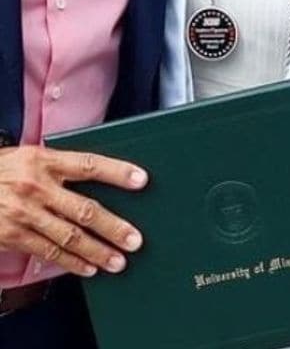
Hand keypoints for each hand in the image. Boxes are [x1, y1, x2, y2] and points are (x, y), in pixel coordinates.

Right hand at [0, 145, 146, 276]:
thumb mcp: (31, 156)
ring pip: (68, 237)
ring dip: (97, 251)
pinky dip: (71, 262)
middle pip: (83, 209)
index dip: (117, 172)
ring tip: (118, 261)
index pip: (89, 165)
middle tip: (135, 239)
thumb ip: (62, 166)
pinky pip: (47, 251)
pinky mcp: (12, 235)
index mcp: (45, 160)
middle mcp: (36, 187)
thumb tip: (103, 176)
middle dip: (113, 227)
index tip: (141, 180)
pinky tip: (88, 268)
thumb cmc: (4, 169)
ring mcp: (23, 213)